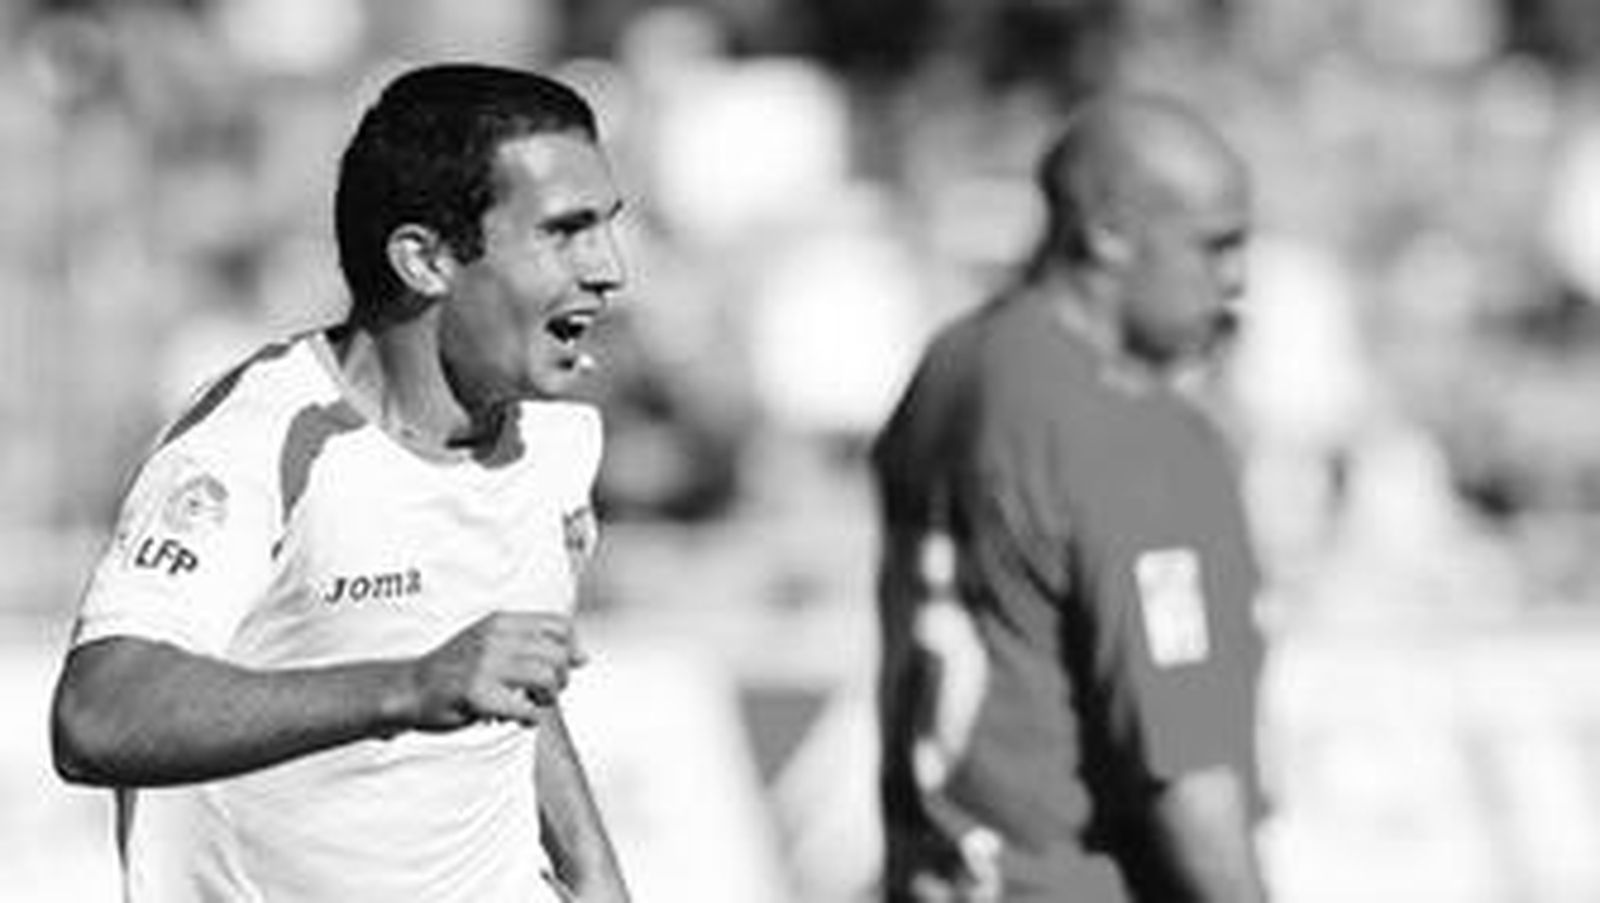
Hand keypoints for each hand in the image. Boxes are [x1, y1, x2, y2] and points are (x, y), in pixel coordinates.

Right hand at [406, 612, 585, 730]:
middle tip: (546, 693)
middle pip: (558, 654)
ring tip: (534, 704)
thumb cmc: (457, 669)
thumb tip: (583, 657)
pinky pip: (526, 709)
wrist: (411, 688)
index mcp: (501, 622)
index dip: (571, 649)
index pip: (560, 625)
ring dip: (548, 698)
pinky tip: (519, 719)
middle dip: (560, 679)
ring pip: (546, 678)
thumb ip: (533, 644)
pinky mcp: (477, 694)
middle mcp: (495, 638)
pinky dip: (531, 718)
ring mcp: (485, 665)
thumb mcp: (492, 642)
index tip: (565, 667)